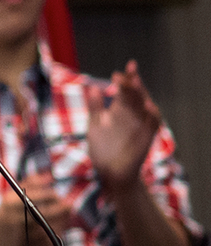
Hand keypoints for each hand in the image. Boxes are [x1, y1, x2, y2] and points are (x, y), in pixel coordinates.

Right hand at [0, 172, 70, 245]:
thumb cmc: (8, 210)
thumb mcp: (14, 192)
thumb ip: (32, 182)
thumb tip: (50, 177)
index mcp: (10, 204)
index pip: (35, 197)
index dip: (50, 195)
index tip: (55, 194)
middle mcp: (14, 220)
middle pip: (44, 214)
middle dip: (60, 209)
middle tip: (68, 205)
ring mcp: (20, 236)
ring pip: (48, 229)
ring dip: (61, 222)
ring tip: (66, 216)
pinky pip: (47, 242)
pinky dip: (56, 235)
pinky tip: (60, 228)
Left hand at [87, 60, 161, 193]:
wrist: (109, 173)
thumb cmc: (102, 149)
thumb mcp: (95, 125)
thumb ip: (94, 107)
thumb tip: (92, 87)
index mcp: (121, 111)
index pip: (126, 91)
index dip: (126, 80)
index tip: (119, 71)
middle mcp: (133, 116)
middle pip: (136, 95)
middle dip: (130, 84)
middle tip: (121, 76)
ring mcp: (141, 126)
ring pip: (146, 105)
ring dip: (141, 94)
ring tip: (134, 83)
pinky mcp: (147, 138)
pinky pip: (154, 124)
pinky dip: (152, 114)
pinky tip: (147, 105)